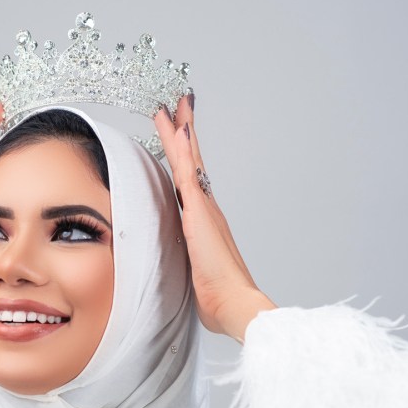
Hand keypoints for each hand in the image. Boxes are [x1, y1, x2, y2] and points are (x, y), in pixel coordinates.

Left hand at [154, 94, 276, 342]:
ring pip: (187, 161)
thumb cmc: (217, 296)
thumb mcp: (193, 271)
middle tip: (180, 102)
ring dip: (180, 131)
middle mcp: (206, 208)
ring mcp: (204, 208)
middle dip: (184, 130)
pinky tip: (178, 130)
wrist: (234, 305)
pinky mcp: (199, 214)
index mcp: (202, 220)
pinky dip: (182, 152)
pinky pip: (187, 176)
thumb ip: (186, 260)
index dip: (183, 154)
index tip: (179, 131)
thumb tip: (177, 262)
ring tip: (173, 105)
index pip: (189, 179)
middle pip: (191, 161)